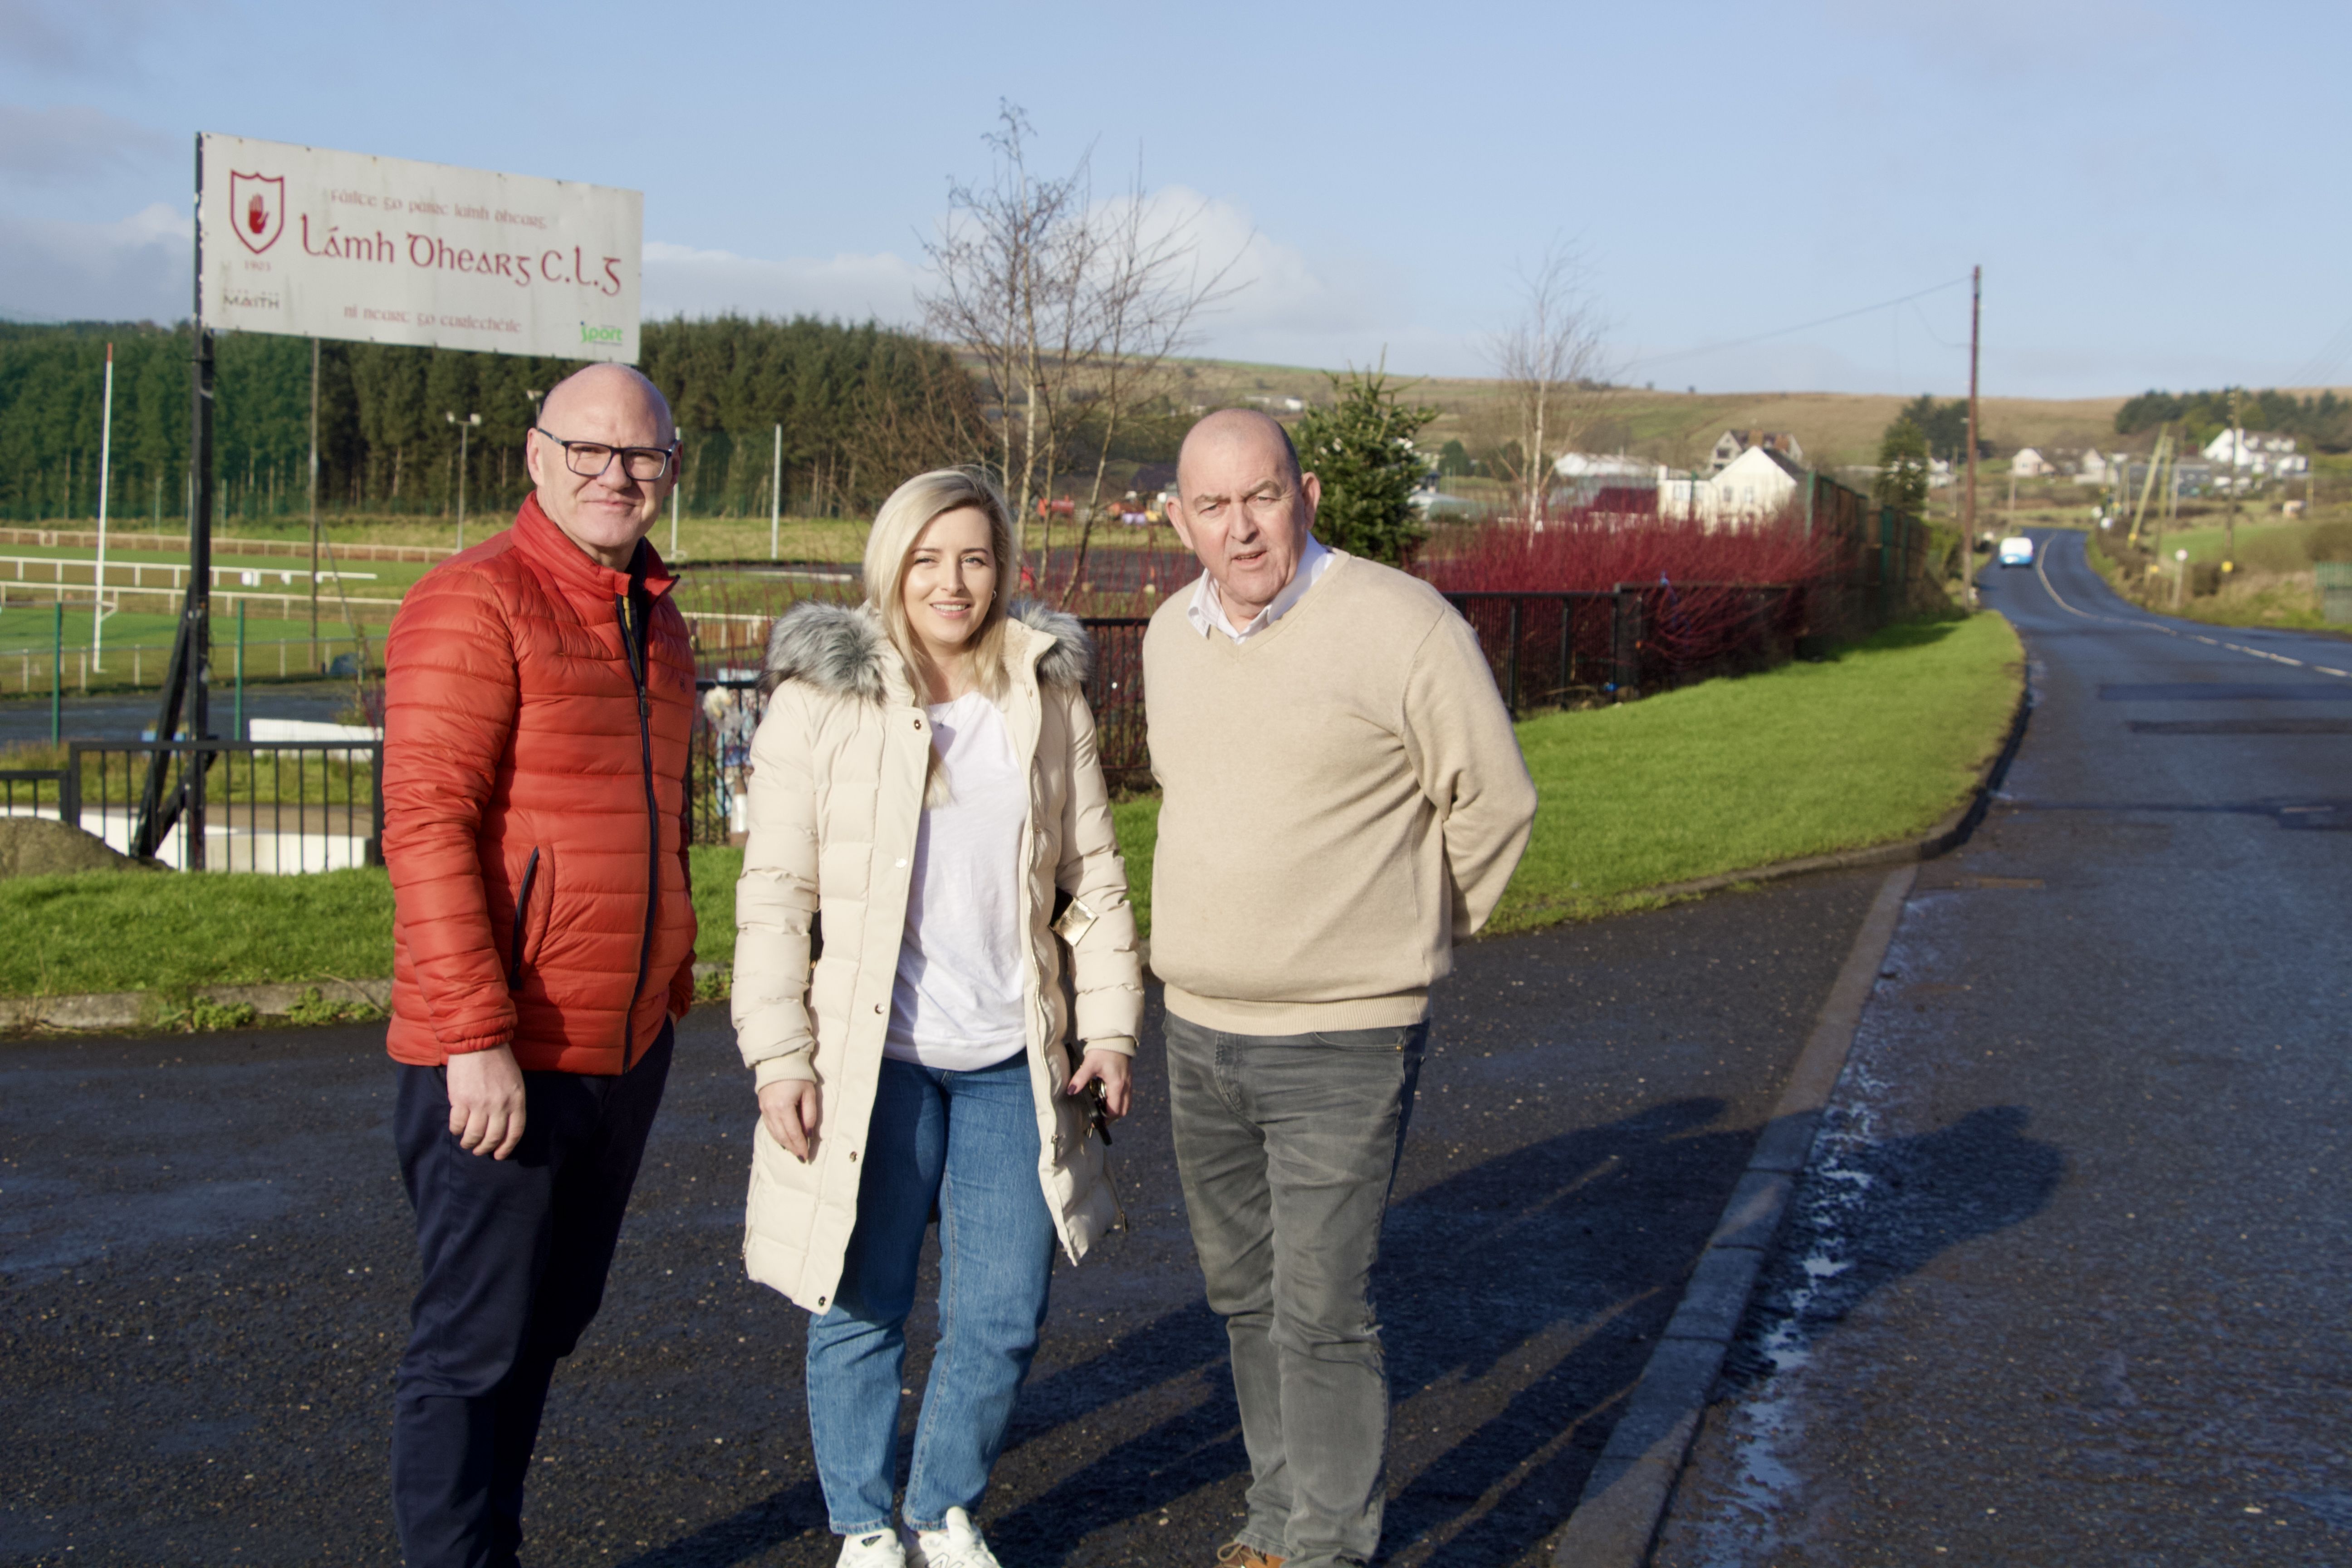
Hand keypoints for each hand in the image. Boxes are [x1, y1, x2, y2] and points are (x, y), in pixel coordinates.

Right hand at [446, 1045, 526, 1159]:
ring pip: (473, 1135)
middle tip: (479, 1150)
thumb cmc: (498, 1061)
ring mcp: (479, 1104)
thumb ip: (511, 1103)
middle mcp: (499, 1105)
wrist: (478, 1042)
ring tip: (466, 1143)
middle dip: (485, 1149)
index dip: (506, 1148)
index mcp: (516, 1100)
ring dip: (469, 1143)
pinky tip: (456, 1129)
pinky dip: (456, 1131)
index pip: (514, 1133)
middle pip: (493, 1138)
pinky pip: (457, 1124)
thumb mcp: (514, 1082)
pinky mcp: (460, 1100)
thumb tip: (502, 1125)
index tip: (499, 1155)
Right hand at [758, 1079, 820, 1161]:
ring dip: (784, 1144)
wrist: (778, 1061)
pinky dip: (776, 1135)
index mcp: (784, 1107)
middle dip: (793, 1148)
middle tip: (801, 1157)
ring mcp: (764, 1109)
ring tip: (794, 1151)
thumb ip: (810, 1114)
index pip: (793, 1133)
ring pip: (774, 1133)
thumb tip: (809, 1134)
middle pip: (783, 1136)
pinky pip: (769, 1126)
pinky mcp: (762, 1107)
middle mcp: (771, 1110)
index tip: (806, 1155)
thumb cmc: (799, 1075)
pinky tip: (783, 1140)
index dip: (800, 1145)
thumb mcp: (809, 1093)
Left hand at [1066, 1048, 1131, 1120]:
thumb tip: (1071, 1091)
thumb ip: (1080, 1078)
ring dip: (1117, 1109)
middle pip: (1123, 1110)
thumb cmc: (1104, 1050)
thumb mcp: (1090, 1063)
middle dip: (1112, 1116)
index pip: (1114, 1109)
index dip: (1105, 1118)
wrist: (1116, 1037)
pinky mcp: (1128, 1079)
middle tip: (1100, 1118)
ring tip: (1104, 1109)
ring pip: (1127, 1104)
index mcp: (1117, 1085)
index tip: (1095, 1121)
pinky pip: (1127, 1096)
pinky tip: (1109, 1097)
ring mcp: (1129, 1083)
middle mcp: (1125, 1086)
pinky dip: (1119, 1101)